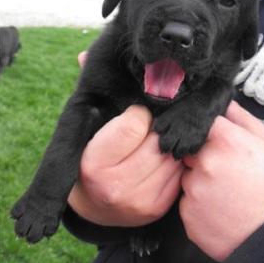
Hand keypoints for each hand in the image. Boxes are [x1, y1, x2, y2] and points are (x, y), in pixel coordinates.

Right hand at [68, 53, 182, 226]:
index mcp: (94, 162)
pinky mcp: (158, 207)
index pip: (135, 121)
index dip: (137, 112)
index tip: (134, 114)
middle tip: (151, 126)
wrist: (95, 205)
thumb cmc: (91, 156)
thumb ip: (90, 92)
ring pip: (173, 154)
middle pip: (158, 138)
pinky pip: (179, 172)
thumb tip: (84, 54)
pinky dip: (176, 161)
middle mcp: (116, 186)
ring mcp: (139, 200)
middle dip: (157, 127)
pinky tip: (163, 158)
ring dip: (168, 143)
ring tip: (156, 141)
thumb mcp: (85, 127)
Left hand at [180, 101, 263, 261]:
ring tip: (225, 193)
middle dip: (203, 157)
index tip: (214, 142)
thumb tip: (223, 103)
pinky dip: (199, 204)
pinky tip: (219, 209)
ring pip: (187, 177)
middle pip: (190, 151)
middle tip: (226, 172)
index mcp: (224, 140)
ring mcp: (194, 190)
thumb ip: (241, 118)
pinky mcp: (188, 215)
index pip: (201, 123)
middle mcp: (204, 162)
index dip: (208, 134)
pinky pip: (187, 202)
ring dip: (200, 182)